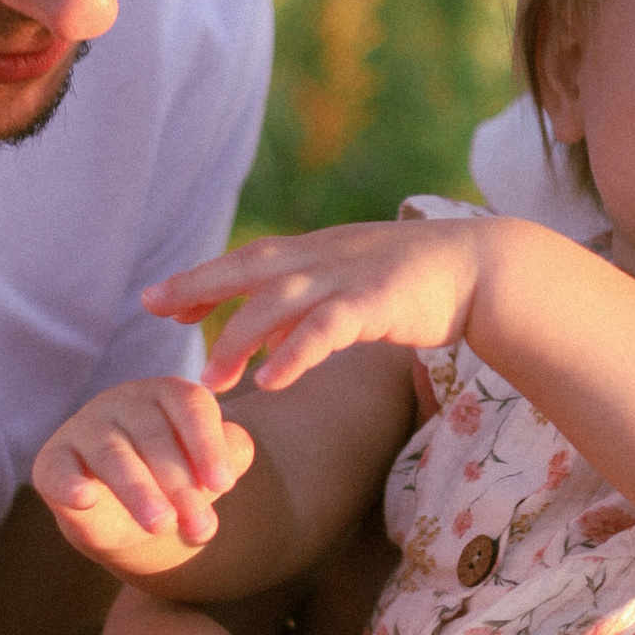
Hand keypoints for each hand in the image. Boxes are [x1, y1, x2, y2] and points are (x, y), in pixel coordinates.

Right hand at [34, 376, 256, 573]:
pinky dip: (70, 484)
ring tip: (162, 524)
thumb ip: (232, 455)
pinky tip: (85, 498)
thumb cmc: (177, 479)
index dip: (208, 446)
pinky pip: (57, 469)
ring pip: (113, 455)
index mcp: (169, 393)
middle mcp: (126, 401)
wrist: (128, 515)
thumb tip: (236, 454)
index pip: (191, 407)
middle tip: (201, 527)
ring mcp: (86, 427)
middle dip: (181, 486)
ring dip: (139, 491)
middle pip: (155, 436)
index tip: (224, 484)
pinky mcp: (53, 460)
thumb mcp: (209, 469)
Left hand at [148, 218, 491, 393]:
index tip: (158, 300)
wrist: (480, 267)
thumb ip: (304, 307)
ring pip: (277, 303)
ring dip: (238, 340)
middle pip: (247, 270)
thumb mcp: (349, 286)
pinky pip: (325, 329)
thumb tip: (260, 338)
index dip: (201, 278)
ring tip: (209, 381)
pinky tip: (269, 381)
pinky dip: (294, 353)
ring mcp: (347, 278)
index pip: (245, 261)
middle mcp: (322, 259)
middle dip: (197, 288)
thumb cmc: (415, 282)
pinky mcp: (375, 303)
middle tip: (154, 310)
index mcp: (315, 253)